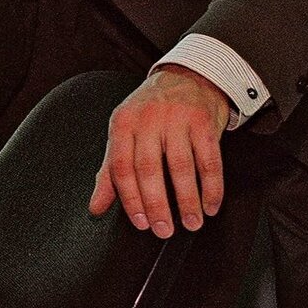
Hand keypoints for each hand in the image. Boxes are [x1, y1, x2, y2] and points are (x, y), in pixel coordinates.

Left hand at [88, 65, 228, 236]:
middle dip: (157, 204)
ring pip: (181, 167)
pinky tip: (210, 205)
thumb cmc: (150, 111)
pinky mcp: (203, 122)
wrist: (187, 77)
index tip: (140, 222)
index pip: (120, 166)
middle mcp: (147, 119)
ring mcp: (176, 119)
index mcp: (123, 123)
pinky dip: (212, 187)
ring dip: (188, 200)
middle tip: (163, 230)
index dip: (129, 198)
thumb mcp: (124, 133)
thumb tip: (96, 206)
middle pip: (149, 168)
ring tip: (191, 223)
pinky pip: (209, 160)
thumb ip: (110, 171)